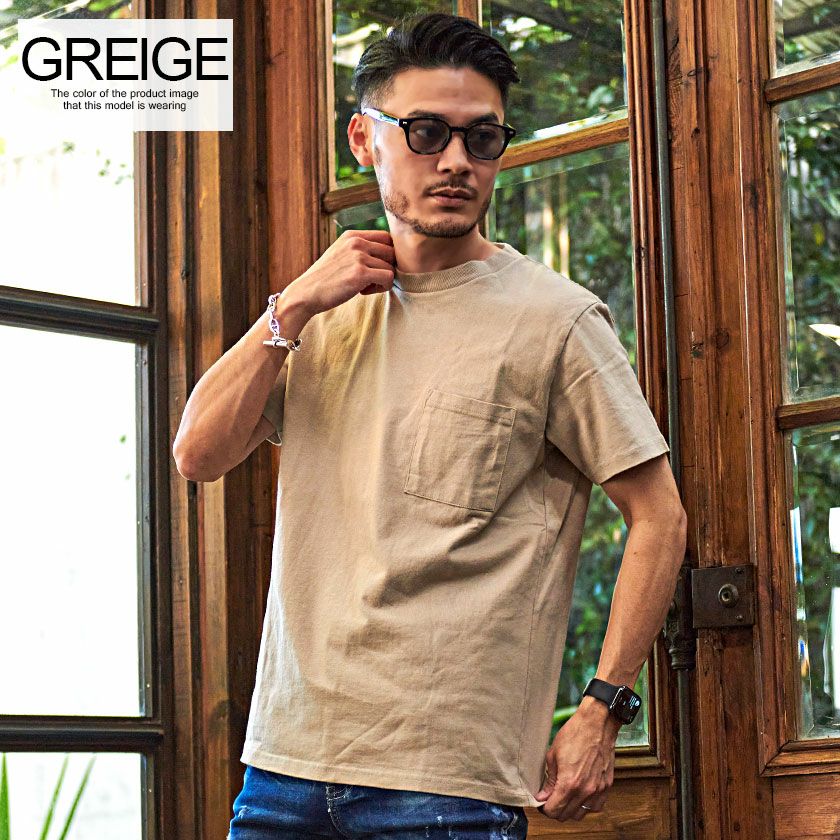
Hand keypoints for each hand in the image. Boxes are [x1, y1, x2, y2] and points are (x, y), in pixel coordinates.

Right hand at [287, 230, 395, 316]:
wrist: (305, 294)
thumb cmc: (324, 279)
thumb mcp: (340, 255)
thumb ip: (359, 250)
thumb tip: (389, 254)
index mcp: (352, 235)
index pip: (387, 237)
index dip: (386, 255)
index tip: (374, 268)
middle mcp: (356, 242)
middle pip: (393, 252)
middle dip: (386, 268)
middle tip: (370, 280)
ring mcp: (359, 256)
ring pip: (391, 268)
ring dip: (381, 281)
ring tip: (363, 287)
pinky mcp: (361, 273)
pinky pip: (388, 278)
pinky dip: (381, 288)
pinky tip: (363, 292)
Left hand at [533, 698, 619, 820]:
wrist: (597, 724)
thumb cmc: (575, 734)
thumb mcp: (553, 755)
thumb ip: (549, 780)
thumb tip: (542, 796)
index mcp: (569, 783)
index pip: (554, 811)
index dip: (545, 809)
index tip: (542, 802)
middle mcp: (585, 791)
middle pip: (566, 816)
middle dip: (556, 810)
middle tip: (551, 799)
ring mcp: (598, 790)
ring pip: (581, 815)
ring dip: (571, 810)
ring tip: (565, 796)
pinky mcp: (607, 786)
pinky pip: (596, 807)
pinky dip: (586, 805)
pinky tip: (580, 794)